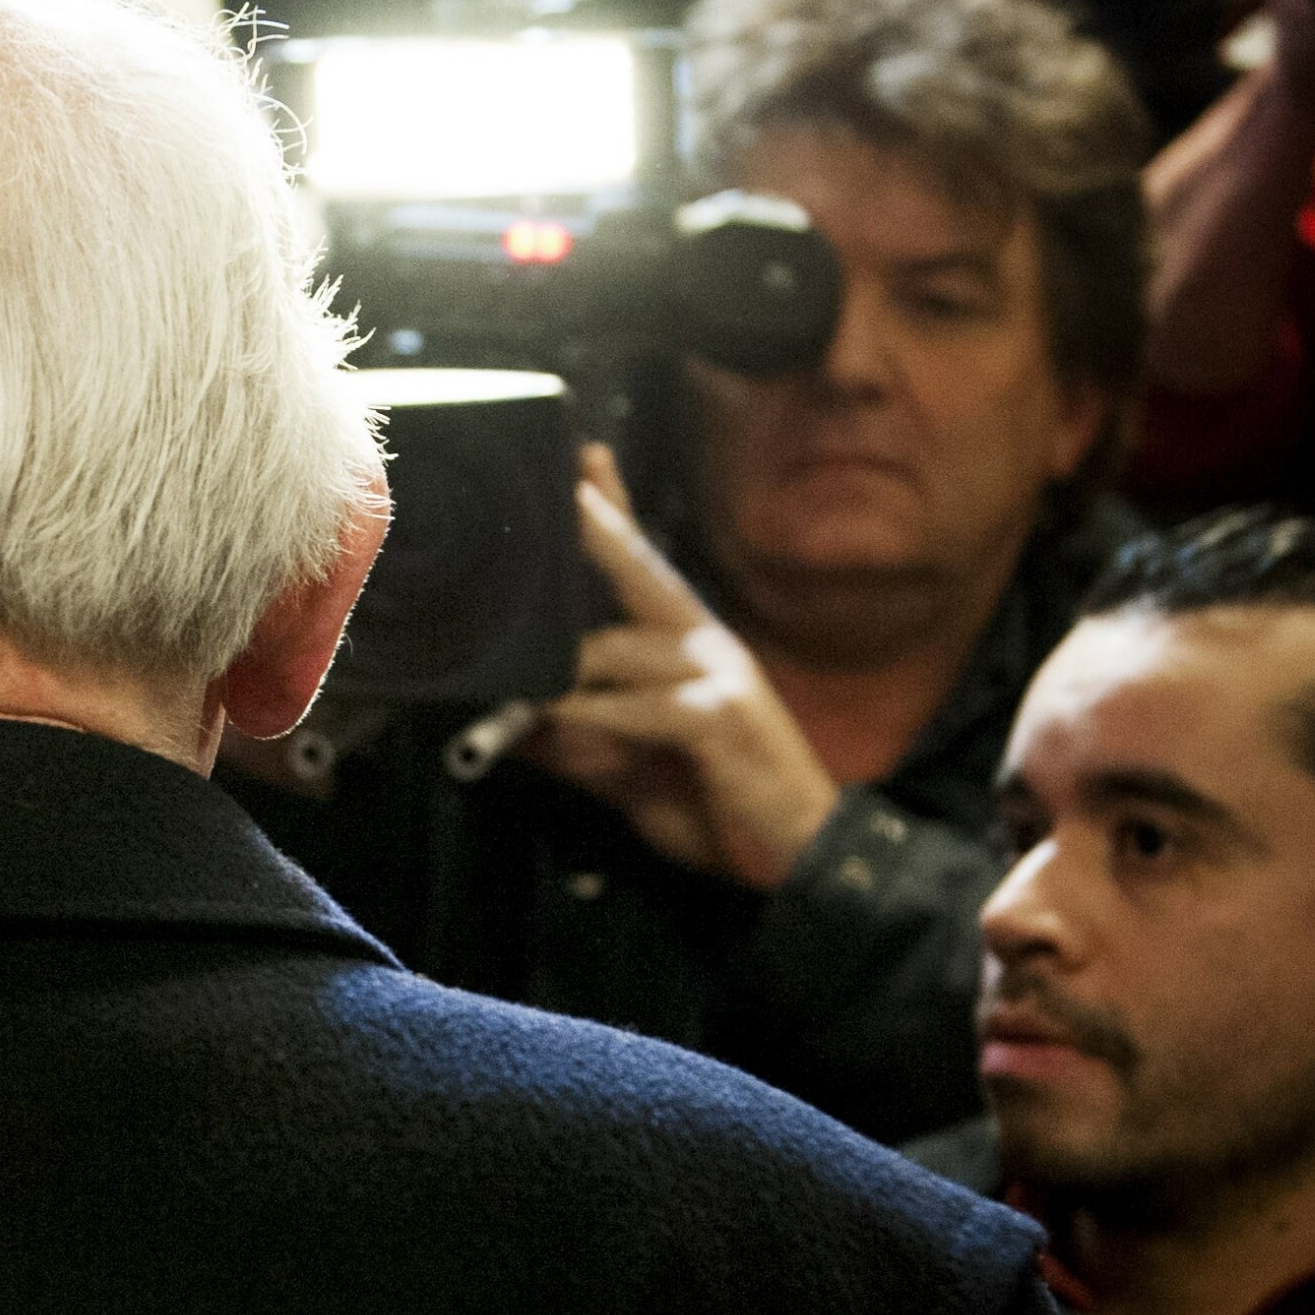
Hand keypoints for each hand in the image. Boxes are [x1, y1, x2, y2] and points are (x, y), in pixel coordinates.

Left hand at [526, 445, 841, 889]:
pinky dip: (592, 709)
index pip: (644, 568)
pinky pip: (640, 705)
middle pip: (643, 572)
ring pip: (622, 646)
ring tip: (512, 673)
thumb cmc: (719, 806)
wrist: (802, 856)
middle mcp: (704, 647)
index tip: (584, 458)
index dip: (615, 512)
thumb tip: (513, 729)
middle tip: (564, 477)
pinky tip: (553, 709)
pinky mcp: (719, 720)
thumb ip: (579, 746)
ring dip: (564, 662)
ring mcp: (716, 678)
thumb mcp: (633, 773)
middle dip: (600, 524)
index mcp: (686, 648)